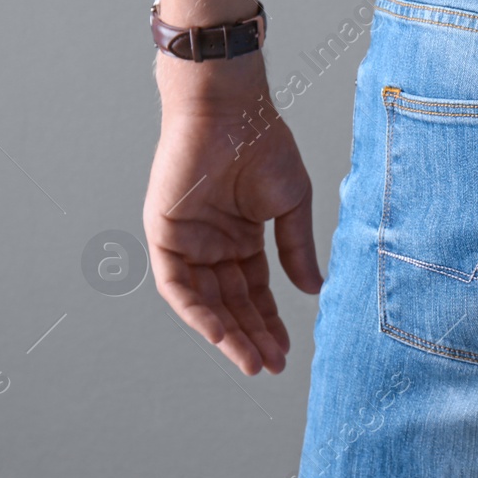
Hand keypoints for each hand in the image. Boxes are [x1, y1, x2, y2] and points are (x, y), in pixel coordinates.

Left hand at [143, 56, 322, 374]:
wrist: (232, 111)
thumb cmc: (263, 145)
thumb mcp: (291, 205)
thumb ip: (296, 249)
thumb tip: (312, 291)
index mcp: (241, 236)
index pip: (254, 291)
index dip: (270, 321)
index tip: (286, 351)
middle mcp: (212, 244)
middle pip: (231, 303)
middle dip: (251, 336)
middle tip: (270, 366)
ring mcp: (188, 241)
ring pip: (205, 302)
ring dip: (227, 333)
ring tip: (251, 361)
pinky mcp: (165, 236)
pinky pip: (177, 286)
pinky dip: (198, 312)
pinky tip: (221, 334)